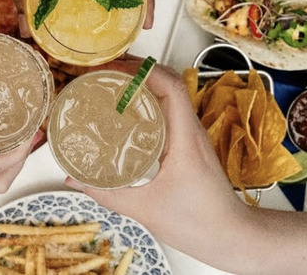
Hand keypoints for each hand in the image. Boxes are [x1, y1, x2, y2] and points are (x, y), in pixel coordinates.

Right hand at [64, 58, 246, 257]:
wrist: (231, 237)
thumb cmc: (201, 223)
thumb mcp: (144, 208)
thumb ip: (106, 193)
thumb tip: (75, 179)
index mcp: (185, 137)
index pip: (169, 85)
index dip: (140, 69)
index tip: (112, 69)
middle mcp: (190, 130)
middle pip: (167, 81)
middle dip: (134, 70)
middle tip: (104, 72)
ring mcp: (190, 136)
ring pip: (167, 95)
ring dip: (140, 84)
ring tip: (110, 86)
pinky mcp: (187, 145)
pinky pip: (166, 113)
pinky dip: (145, 104)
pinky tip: (124, 114)